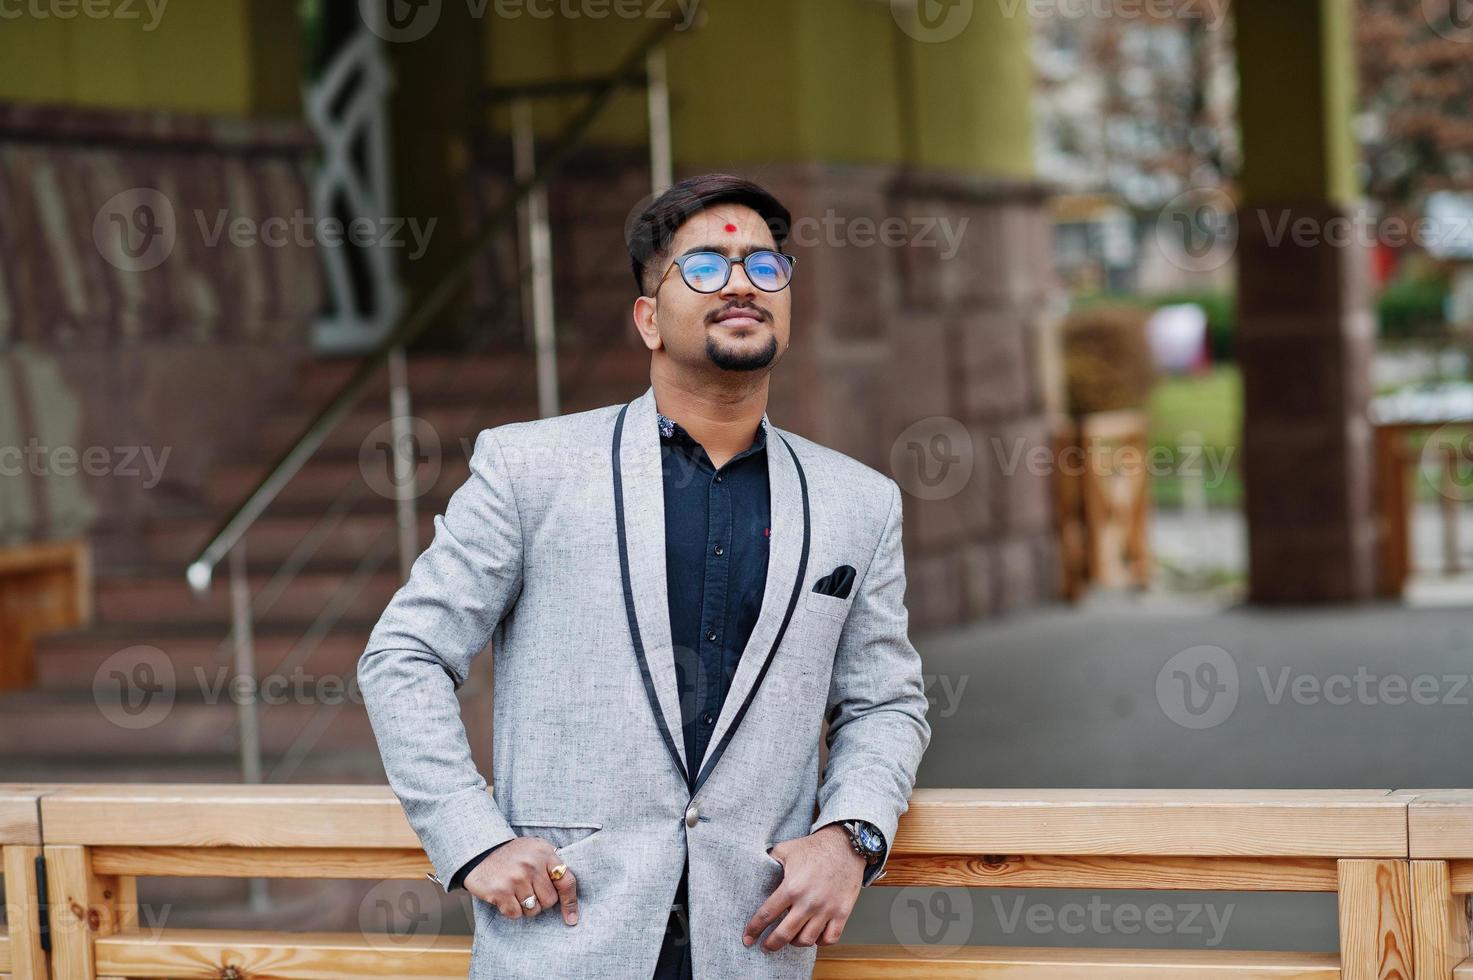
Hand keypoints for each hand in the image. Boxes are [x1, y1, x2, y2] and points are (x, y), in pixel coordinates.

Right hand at [464, 837, 579, 925]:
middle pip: (550, 901)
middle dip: (541, 901)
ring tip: (516, 892)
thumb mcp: (536, 850)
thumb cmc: (512, 854)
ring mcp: (516, 878)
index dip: (570, 902)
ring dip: (526, 907)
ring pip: (533, 910)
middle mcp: (532, 865)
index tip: (571, 918)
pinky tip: (505, 897)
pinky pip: (516, 914)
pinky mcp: (501, 891)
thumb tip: (568, 896)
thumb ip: (552, 866)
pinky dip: (511, 910)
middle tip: (529, 890)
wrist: (480, 851)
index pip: (566, 882)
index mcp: (545, 853)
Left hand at [742, 824, 863, 951]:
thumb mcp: (785, 850)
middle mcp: (808, 901)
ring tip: (790, 938)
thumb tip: (754, 872)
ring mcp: (826, 909)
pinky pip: (830, 938)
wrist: (846, 845)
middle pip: (784, 934)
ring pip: (807, 940)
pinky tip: (813, 935)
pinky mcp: (842, 912)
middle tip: (765, 947)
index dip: (754, 929)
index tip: (747, 938)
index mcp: (791, 887)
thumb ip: (769, 862)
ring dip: (795, 942)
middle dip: (771, 944)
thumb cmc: (814, 848)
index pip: (766, 914)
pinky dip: (820, 942)